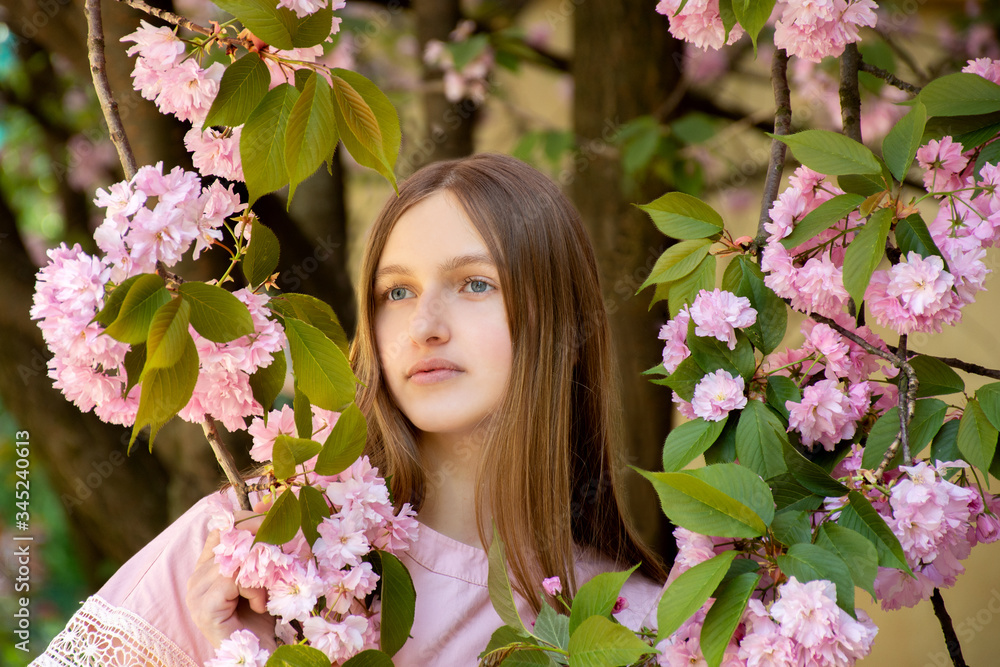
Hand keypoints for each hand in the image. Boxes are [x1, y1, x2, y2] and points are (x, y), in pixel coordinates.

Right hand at [186, 505, 274, 647]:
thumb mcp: (268, 571)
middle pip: (231, 536)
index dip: (253, 519)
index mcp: (209, 564)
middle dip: (263, 543)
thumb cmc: (264, 616)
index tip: (277, 518)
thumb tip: (269, 500)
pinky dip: (255, 589)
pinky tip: (259, 605)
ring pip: (236, 557)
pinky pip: (234, 578)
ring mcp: (196, 591)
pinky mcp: (203, 606)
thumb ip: (266, 540)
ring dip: (262, 573)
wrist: (258, 654)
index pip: (226, 525)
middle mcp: (197, 575)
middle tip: (280, 560)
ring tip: (266, 593)